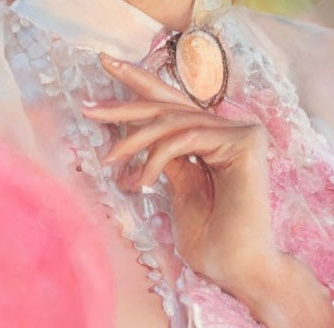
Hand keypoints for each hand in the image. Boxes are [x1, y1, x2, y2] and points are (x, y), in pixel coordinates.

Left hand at [82, 52, 274, 286]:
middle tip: (87, 105)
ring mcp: (242, 131)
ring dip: (133, 141)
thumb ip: (167, 156)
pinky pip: (185, 137)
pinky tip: (138, 180)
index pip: (173, 106)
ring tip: (107, 160)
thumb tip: (137, 130)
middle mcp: (232, 128)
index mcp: (217, 138)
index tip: (105, 64)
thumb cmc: (211, 240)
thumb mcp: (179, 187)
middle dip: (124, 104)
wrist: (238, 269)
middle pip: (169, 105)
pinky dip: (156, 157)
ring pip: (172, 121)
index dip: (138, 83)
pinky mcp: (246, 140)